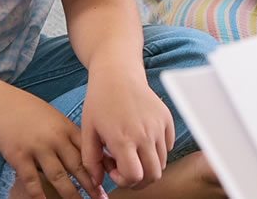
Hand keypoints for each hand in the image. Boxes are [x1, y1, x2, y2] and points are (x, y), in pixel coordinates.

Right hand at [0, 90, 101, 198]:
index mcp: (66, 128)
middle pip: (77, 166)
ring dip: (70, 194)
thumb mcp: (54, 117)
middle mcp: (55, 139)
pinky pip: (32, 180)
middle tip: (101, 198)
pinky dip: (39, 195)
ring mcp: (37, 148)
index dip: (100, 168)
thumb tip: (87, 152)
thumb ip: (68, 134)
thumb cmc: (27, 111)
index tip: (108, 181)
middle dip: (91, 186)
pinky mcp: (19, 156)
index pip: (88, 151)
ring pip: (58, 176)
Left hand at [80, 74, 173, 189]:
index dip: (124, 181)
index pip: (135, 176)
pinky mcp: (167, 120)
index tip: (114, 170)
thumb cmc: (100, 100)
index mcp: (123, 139)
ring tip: (132, 152)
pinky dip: (157, 151)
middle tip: (125, 170)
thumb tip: (95, 182)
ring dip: (148, 165)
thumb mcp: (88, 130)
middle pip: (153, 175)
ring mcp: (158, 127)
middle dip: (139, 181)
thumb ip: (90, 160)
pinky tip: (141, 140)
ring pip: (162, 163)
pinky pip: (168, 147)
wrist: (118, 73)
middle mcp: (145, 135)